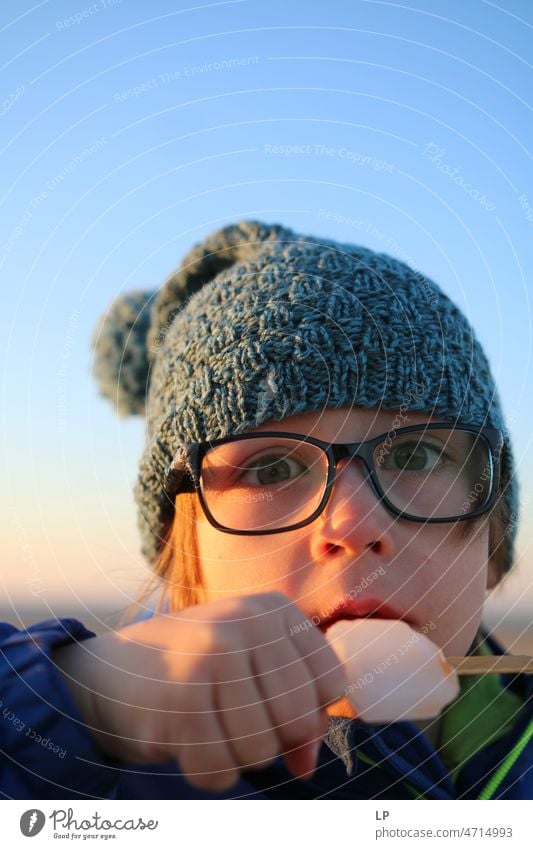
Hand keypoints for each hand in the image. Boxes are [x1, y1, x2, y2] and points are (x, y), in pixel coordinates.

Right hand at [53, 592, 347, 790]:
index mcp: (273, 608)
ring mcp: (212, 655)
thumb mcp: (251, 668)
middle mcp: (247, 622)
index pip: (331, 682)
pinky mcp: (179, 697)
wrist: (108, 669)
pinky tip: (185, 740)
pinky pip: (219, 769)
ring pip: (262, 750)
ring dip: (235, 755)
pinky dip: (205, 770)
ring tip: (206, 724)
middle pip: (298, 720)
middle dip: (271, 738)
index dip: (309, 712)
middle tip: (233, 719)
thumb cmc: (194, 670)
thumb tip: (307, 763)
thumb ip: (293, 707)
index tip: (273, 706)